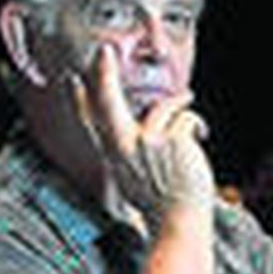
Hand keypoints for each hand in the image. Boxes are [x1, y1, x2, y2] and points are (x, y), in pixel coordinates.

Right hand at [72, 43, 213, 222]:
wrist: (180, 221)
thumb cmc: (163, 204)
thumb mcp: (137, 178)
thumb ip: (135, 152)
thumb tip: (145, 130)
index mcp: (116, 156)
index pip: (92, 123)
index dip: (80, 100)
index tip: (72, 79)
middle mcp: (126, 146)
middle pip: (108, 103)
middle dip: (104, 74)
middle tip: (104, 52)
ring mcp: (147, 142)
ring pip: (164, 107)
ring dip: (179, 101)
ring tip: (187, 98)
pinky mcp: (171, 140)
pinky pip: (185, 118)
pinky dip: (195, 124)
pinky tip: (200, 135)